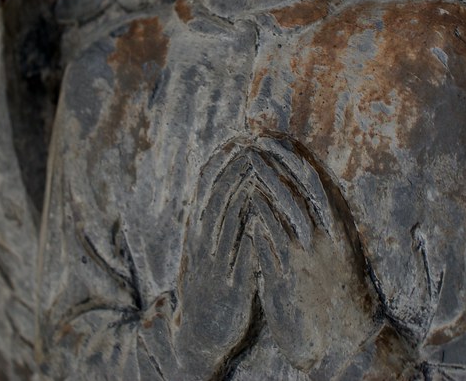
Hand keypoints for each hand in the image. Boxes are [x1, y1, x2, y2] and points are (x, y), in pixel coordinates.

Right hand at [170, 141, 260, 377]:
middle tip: (253, 138)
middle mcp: (204, 241)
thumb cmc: (211, 282)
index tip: (240, 134)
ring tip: (261, 164)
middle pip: (217, 194)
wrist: (200, 332)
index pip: (206, 184)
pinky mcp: (233, 284)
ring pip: (228, 218)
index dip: (222, 157)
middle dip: (236, 164)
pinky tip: (267, 214)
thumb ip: (217, 215)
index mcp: (198, 228)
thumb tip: (230, 178)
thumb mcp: (208, 245)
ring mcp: (217, 262)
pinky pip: (243, 253)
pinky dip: (253, 232)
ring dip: (244, 189)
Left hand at [246, 136, 386, 374]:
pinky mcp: (289, 274)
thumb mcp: (338, 253)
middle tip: (256, 141)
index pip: (316, 181)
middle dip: (276, 161)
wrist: (345, 341)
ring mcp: (307, 255)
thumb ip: (323, 225)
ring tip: (248, 162)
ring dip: (265, 182)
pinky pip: (270, 239)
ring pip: (284, 208)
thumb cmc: (340, 295)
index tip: (277, 138)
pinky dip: (258, 217)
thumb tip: (307, 197)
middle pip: (298, 188)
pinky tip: (245, 203)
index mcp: (339, 228)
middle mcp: (325, 237)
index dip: (294, 157)